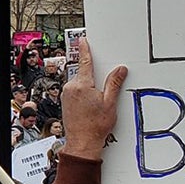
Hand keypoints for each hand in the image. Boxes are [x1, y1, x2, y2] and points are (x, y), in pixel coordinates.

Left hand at [57, 35, 124, 161]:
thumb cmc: (95, 126)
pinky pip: (75, 91)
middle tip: (102, 90)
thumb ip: (114, 84)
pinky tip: (90, 106)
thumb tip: (120, 70)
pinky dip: (83, 93)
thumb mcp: (110, 103)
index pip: (85, 62)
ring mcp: (66, 95)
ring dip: (89, 87)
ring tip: (97, 103)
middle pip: (84, 73)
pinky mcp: (65, 102)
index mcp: (81, 85)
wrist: (82, 143)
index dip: (85, 50)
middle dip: (94, 76)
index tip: (83, 40)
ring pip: (79, 83)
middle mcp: (70, 88)